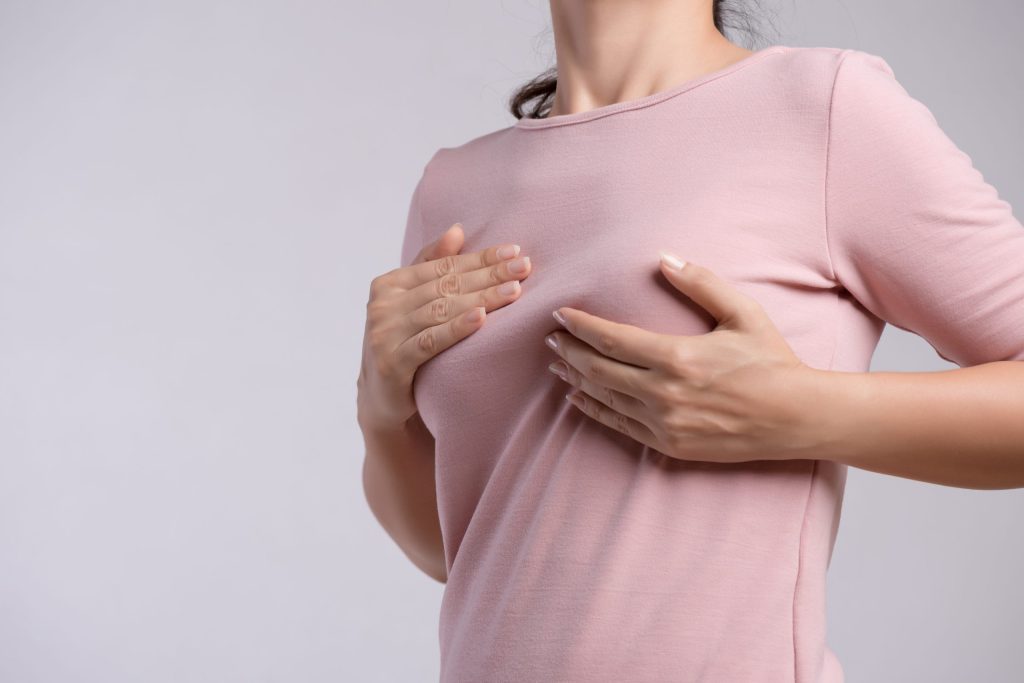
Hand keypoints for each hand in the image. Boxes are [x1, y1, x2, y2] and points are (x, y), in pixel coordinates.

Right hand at [357, 223, 532, 432]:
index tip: (514, 250)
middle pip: (446, 285)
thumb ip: (430, 267)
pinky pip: (431, 341)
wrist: (380, 399)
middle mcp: (384, 304)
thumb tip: (457, 229)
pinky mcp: (392, 362)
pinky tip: (482, 318)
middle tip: (524, 267)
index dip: (480, 257)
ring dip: (481, 298)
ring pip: (442, 309)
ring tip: (514, 290)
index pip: (443, 265)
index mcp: (389, 283)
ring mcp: (385, 333)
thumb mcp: (411, 305)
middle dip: (489, 275)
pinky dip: (457, 328)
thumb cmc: (404, 344)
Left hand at [544, 251, 821, 462]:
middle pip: (597, 369)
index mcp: (676, 357)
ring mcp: (664, 423)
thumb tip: (664, 258)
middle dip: (568, 351)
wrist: (796, 417)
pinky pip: (619, 426)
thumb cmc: (772, 361)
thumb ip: (701, 283)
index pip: (610, 338)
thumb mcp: (742, 313)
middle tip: (550, 338)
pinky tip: (578, 398)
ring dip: (576, 378)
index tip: (560, 314)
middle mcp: (663, 393)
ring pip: (604, 398)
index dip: (580, 325)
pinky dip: (593, 410)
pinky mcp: (669, 445)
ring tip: (558, 364)